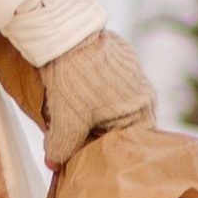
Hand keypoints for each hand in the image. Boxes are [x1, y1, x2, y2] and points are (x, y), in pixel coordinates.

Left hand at [40, 30, 156, 170]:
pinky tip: (72, 90)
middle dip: (97, 133)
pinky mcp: (118, 55)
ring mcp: (132, 71)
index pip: (130, 144)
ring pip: (112, 103)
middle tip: (75, 139)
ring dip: (93, 111)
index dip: (107, 153)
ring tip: (71, 113)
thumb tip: (54, 164)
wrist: (66, 33)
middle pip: (121, 124)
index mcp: (143, 109)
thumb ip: (63, 148)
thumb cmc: (75, 80)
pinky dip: (91, 90)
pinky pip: (106, 83)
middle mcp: (144, 91)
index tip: (87, 157)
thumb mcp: (67, 122)